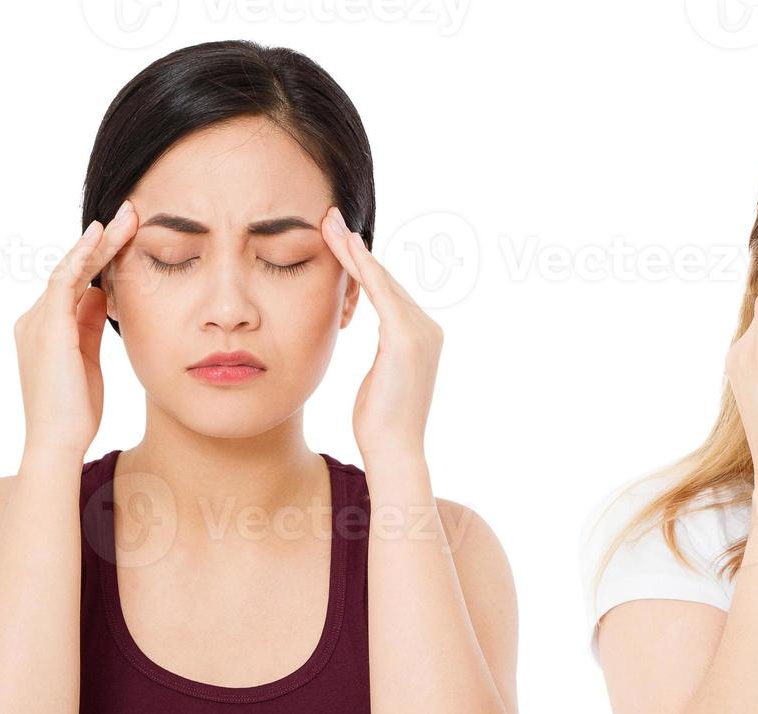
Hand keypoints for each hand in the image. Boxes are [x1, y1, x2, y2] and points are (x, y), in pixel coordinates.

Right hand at [16, 201, 137, 460]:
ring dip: (101, 242)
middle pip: (73, 271)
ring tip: (128, 218)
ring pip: (71, 269)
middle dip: (103, 242)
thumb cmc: (74, 412)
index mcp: (44, 330)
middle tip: (130, 214)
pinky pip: (64, 279)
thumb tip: (100, 295)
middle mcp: (34, 319)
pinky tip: (102, 235)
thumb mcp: (87, 361)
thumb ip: (89, 326)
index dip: (99, 259)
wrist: (58, 442)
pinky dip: (82, 255)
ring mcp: (37, 321)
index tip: (126, 238)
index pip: (74, 285)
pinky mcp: (47, 326)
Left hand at [319, 207, 439, 471]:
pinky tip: (343, 247)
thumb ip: (382, 358)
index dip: (363, 264)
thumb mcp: (379, 381)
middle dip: (355, 248)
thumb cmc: (380, 425)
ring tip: (329, 224)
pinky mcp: (406, 337)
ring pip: (380, 280)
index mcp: (423, 337)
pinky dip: (361, 267)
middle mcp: (428, 328)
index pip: (388, 292)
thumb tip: (374, 351)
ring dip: (352, 250)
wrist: (394, 451)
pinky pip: (380, 292)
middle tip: (330, 218)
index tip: (339, 240)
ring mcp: (421, 331)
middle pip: (385, 279)